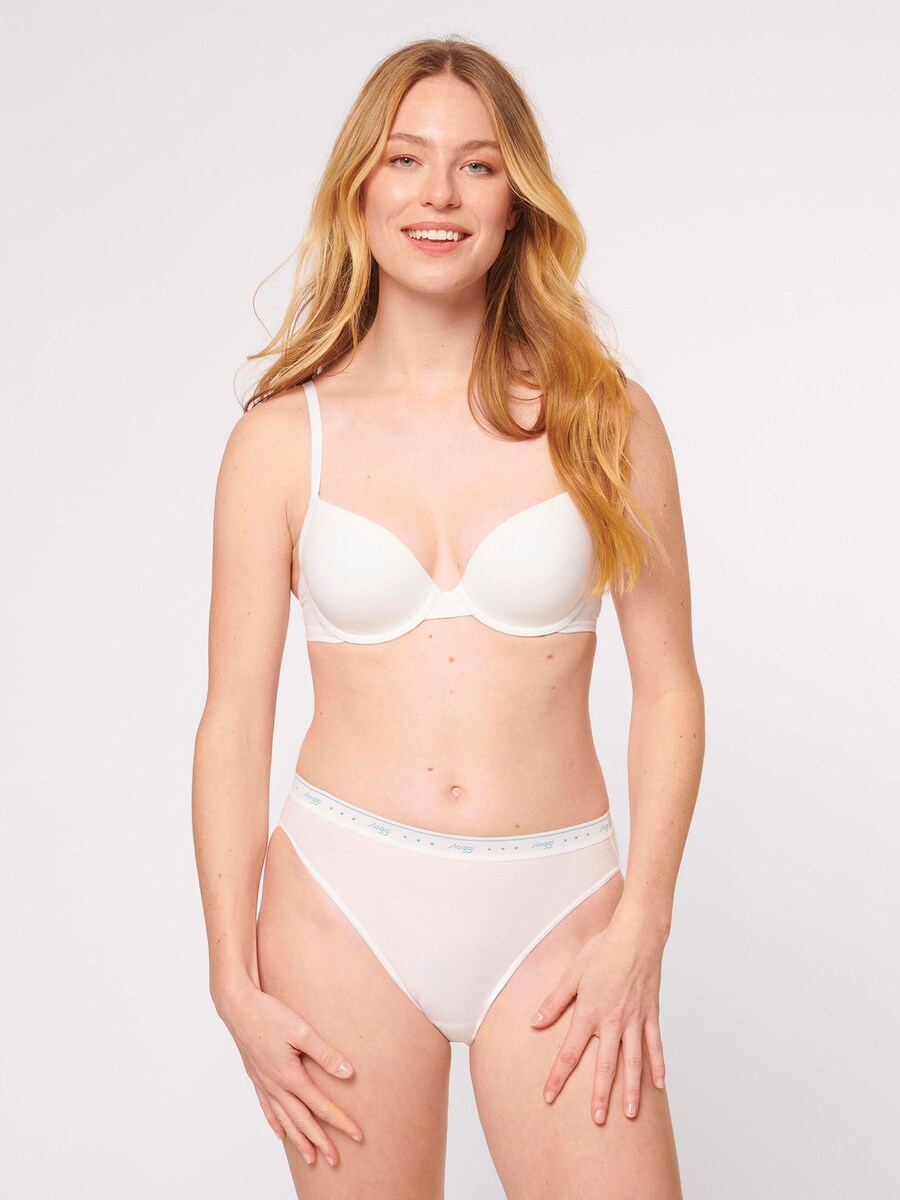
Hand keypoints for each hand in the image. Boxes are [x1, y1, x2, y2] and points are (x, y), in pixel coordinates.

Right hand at [216, 980, 363, 1166]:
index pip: (321, 1107)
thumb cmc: (268, 1015)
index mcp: (290, 1077)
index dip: (341, 1122)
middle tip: (335, 1161)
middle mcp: (276, 1086)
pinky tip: (281, 1134)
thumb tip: (348, 1073)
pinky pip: (267, 1108)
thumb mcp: (302, 1031)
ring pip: (285, 1120)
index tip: (356, 1135)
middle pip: (303, 1121)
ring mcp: (264, 1084)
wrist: (237, 1008)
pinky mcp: (257, 1077)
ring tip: (311, 1157)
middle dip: (321, 1142)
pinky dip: (275, 1123)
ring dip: (299, 1140)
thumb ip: (325, 1054)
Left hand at [528, 912, 666, 1124]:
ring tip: (629, 1114)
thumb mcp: (571, 973)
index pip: (570, 1052)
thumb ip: (554, 1001)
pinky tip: (658, 1085)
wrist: (637, 934)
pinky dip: (658, 1065)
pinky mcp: (651, 1014)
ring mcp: (635, 1020)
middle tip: (597, 1120)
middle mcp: (613, 1022)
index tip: (548, 1096)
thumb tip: (534, 1023)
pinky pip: (655, 1045)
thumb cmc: (602, 950)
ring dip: (630, 1089)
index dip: (558, 1076)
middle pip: (604, 1066)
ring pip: (633, 1062)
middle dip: (599, 1095)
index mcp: (589, 1013)